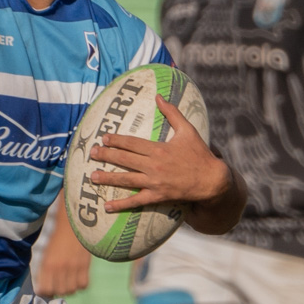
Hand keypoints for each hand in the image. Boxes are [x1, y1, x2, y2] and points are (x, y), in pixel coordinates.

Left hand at [34, 216, 90, 297]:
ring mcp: (73, 267)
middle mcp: (60, 268)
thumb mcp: (45, 254)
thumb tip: (45, 288)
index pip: (44, 290)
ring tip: (68, 282)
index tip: (46, 290)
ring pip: (72, 290)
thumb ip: (44, 270)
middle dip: (58, 291)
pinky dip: (80, 285)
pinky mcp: (85, 265)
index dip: (45, 292)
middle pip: (59, 292)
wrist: (72, 223)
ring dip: (70, 289)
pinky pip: (83, 285)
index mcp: (47, 265)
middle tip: (58, 286)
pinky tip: (78, 278)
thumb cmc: (56, 239)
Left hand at [87, 96, 229, 212]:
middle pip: (124, 160)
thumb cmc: (199, 154)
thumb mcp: (188, 130)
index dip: (116, 140)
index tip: (103, 138)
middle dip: (106, 156)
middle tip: (91, 153)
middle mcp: (154, 166)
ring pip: (126, 180)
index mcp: (159, 149)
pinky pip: (136, 201)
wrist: (212, 180)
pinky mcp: (157, 196)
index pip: (132, 143)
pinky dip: (121, 204)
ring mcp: (154, 182)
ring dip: (108, 178)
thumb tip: (159, 96)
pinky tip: (108, 207)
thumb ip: (172, 113)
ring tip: (92, 176)